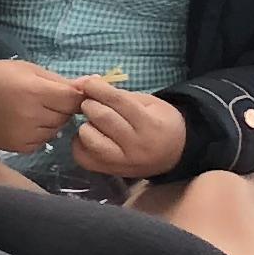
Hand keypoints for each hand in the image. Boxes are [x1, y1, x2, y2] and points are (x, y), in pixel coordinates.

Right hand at [0, 52, 86, 155]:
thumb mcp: (30, 70)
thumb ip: (61, 81)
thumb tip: (93, 86)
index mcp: (34, 91)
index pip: (74, 99)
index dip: (76, 95)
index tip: (72, 91)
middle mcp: (29, 116)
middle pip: (67, 115)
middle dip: (62, 107)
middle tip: (45, 98)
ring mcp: (22, 134)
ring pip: (56, 129)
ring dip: (52, 120)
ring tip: (33, 109)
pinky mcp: (16, 147)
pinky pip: (42, 141)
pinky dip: (40, 132)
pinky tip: (24, 122)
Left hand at [71, 81, 190, 180]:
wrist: (174, 155)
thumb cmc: (161, 123)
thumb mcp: (151, 104)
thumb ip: (122, 95)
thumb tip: (91, 83)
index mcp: (150, 125)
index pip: (119, 102)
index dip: (100, 89)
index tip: (89, 82)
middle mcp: (135, 146)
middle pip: (102, 118)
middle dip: (90, 105)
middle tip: (90, 101)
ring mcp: (121, 162)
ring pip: (89, 138)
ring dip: (85, 124)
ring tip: (92, 120)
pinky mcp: (108, 171)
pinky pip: (83, 156)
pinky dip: (80, 142)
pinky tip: (90, 135)